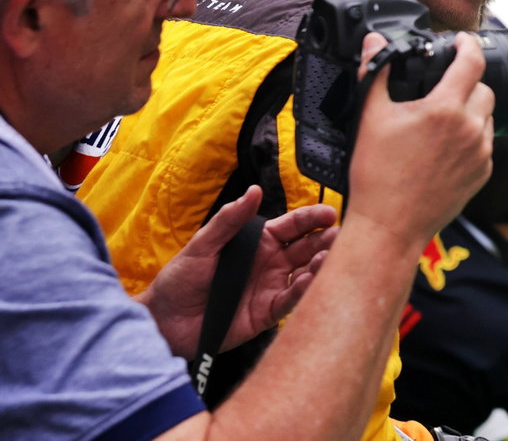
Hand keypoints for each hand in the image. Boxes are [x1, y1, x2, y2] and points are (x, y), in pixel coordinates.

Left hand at [138, 185, 336, 358]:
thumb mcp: (203, 244)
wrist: (164, 320)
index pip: (294, 226)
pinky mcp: (267, 313)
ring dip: (320, 265)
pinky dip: (302, 291)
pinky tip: (308, 280)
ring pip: (305, 273)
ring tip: (329, 257)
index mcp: (260, 242)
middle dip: (325, 240)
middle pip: (307, 248)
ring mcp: (271, 288)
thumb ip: (230, 220)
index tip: (330, 213)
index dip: (313, 218)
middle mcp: (272, 263)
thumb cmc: (180, 278)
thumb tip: (253, 191)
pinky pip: (290, 300)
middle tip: (338, 237)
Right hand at [344, 32, 494, 247]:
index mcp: (445, 110)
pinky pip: (486, 144)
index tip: (461, 40)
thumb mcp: (370, 118)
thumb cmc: (378, 175)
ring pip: (488, 116)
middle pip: (484, 89)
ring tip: (443, 118)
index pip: (472, 62)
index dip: (468, 44)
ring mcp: (481, 153)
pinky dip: (472, 137)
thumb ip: (376, 73)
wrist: (390, 226)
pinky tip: (447, 145)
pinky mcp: (483, 174)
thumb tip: (374, 42)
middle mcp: (470, 129)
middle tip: (444, 86)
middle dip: (467, 81)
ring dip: (471, 110)